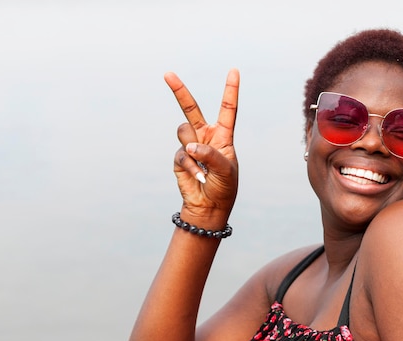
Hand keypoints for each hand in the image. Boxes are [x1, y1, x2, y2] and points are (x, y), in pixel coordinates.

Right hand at [164, 69, 238, 219]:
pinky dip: (191, 167)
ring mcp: (191, 146)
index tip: (234, 71)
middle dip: (179, 91)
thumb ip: (211, 155)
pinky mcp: (180, 158)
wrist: (209, 207)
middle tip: (167, 74)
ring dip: (192, 148)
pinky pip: (181, 154)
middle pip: (191, 109)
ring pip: (183, 132)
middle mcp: (205, 137)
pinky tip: (199, 177)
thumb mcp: (225, 170)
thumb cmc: (223, 188)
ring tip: (203, 167)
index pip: (227, 109)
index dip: (230, 90)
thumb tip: (190, 146)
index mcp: (223, 136)